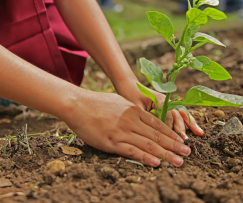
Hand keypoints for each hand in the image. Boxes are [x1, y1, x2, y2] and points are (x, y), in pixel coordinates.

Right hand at [65, 90, 190, 166]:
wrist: (77, 104)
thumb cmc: (96, 102)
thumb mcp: (118, 102)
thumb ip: (132, 110)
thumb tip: (142, 117)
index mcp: (133, 110)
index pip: (157, 124)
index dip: (171, 134)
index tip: (181, 141)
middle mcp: (131, 120)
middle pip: (157, 135)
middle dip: (174, 145)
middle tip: (188, 153)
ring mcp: (122, 131)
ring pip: (148, 144)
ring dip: (165, 154)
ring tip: (179, 161)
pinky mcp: (111, 142)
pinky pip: (131, 151)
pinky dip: (145, 158)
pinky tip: (156, 163)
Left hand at [114, 77, 203, 139]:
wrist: (128, 85)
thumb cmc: (129, 95)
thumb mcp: (135, 106)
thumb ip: (144, 117)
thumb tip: (150, 131)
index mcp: (158, 99)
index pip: (168, 114)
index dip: (170, 126)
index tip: (172, 137)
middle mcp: (165, 100)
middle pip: (177, 113)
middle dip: (183, 126)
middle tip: (185, 139)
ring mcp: (167, 102)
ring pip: (181, 113)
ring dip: (190, 123)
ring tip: (199, 133)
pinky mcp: (166, 105)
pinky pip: (178, 113)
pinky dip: (187, 121)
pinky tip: (194, 129)